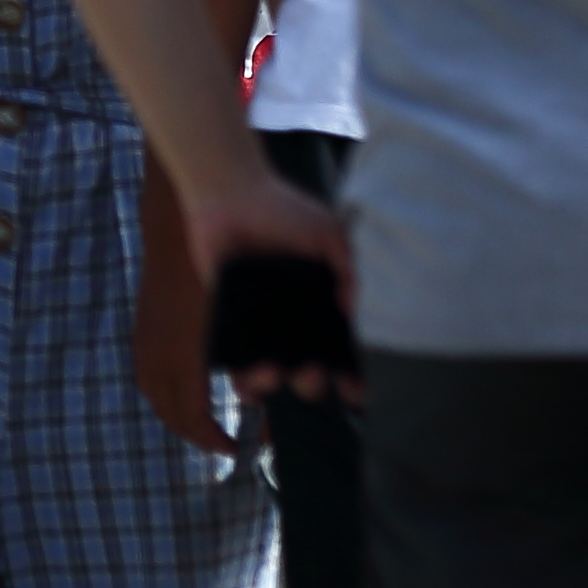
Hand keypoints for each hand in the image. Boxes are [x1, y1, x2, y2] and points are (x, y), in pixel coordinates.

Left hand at [187, 165, 359, 400]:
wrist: (231, 197)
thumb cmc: (287, 212)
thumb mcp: (330, 235)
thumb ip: (349, 269)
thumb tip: (352, 311)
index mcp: (327, 307)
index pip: (346, 351)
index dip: (355, 376)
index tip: (358, 390)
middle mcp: (298, 325)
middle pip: (312, 373)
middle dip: (314, 382)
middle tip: (310, 370)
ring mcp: (264, 328)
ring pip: (273, 376)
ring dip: (272, 384)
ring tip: (268, 372)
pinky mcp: (230, 325)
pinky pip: (235, 364)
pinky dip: (240, 381)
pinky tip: (244, 386)